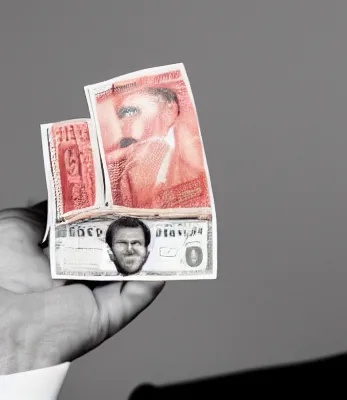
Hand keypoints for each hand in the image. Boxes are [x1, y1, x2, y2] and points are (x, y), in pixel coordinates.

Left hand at [0, 202, 163, 373]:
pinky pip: (140, 293)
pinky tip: (168, 249)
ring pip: (136, 267)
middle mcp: (77, 275)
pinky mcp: (109, 314)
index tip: (134, 190)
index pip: (95, 229)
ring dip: (155, 245)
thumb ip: (51, 212)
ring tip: (171, 218)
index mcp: (57, 255)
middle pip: (120, 245)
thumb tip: (76, 198)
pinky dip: (158, 273)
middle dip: (140, 224)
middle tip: (159, 201)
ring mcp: (96, 295)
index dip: (116, 210)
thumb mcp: (18, 225)